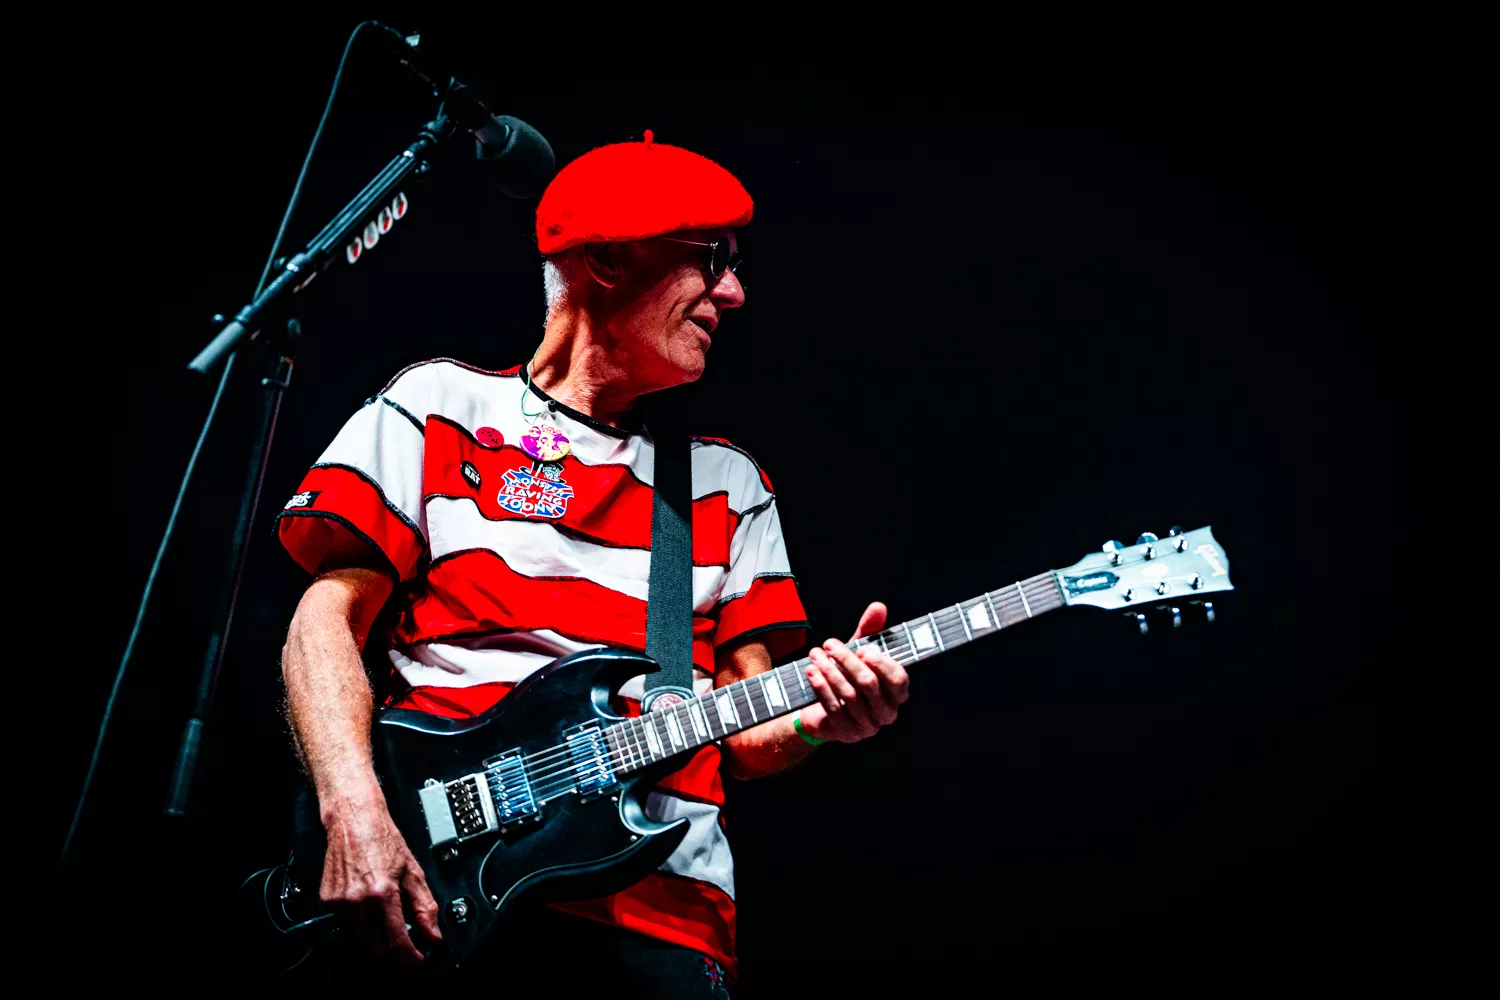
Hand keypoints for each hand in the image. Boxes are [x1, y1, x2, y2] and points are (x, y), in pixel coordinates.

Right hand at [319, 789, 440, 964]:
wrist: (354, 819)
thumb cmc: (382, 838)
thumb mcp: (412, 871)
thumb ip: (424, 906)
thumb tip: (432, 932)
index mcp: (381, 891)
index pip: (395, 940)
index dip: (409, 955)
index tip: (417, 958)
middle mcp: (357, 899)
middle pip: (377, 945)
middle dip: (394, 947)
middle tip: (407, 938)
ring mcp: (339, 901)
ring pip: (362, 936)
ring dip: (377, 934)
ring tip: (387, 912)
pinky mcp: (328, 900)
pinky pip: (347, 923)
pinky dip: (362, 921)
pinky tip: (369, 902)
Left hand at [800, 601, 909, 743]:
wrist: (821, 710)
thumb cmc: (846, 678)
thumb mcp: (857, 653)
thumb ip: (870, 631)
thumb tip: (878, 607)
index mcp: (897, 694)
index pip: (899, 680)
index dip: (881, 664)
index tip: (862, 649)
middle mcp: (887, 713)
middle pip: (869, 684)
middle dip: (847, 661)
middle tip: (829, 645)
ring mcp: (868, 727)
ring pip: (849, 696)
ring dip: (830, 672)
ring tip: (815, 655)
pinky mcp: (847, 734)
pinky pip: (834, 709)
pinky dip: (821, 688)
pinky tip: (812, 672)